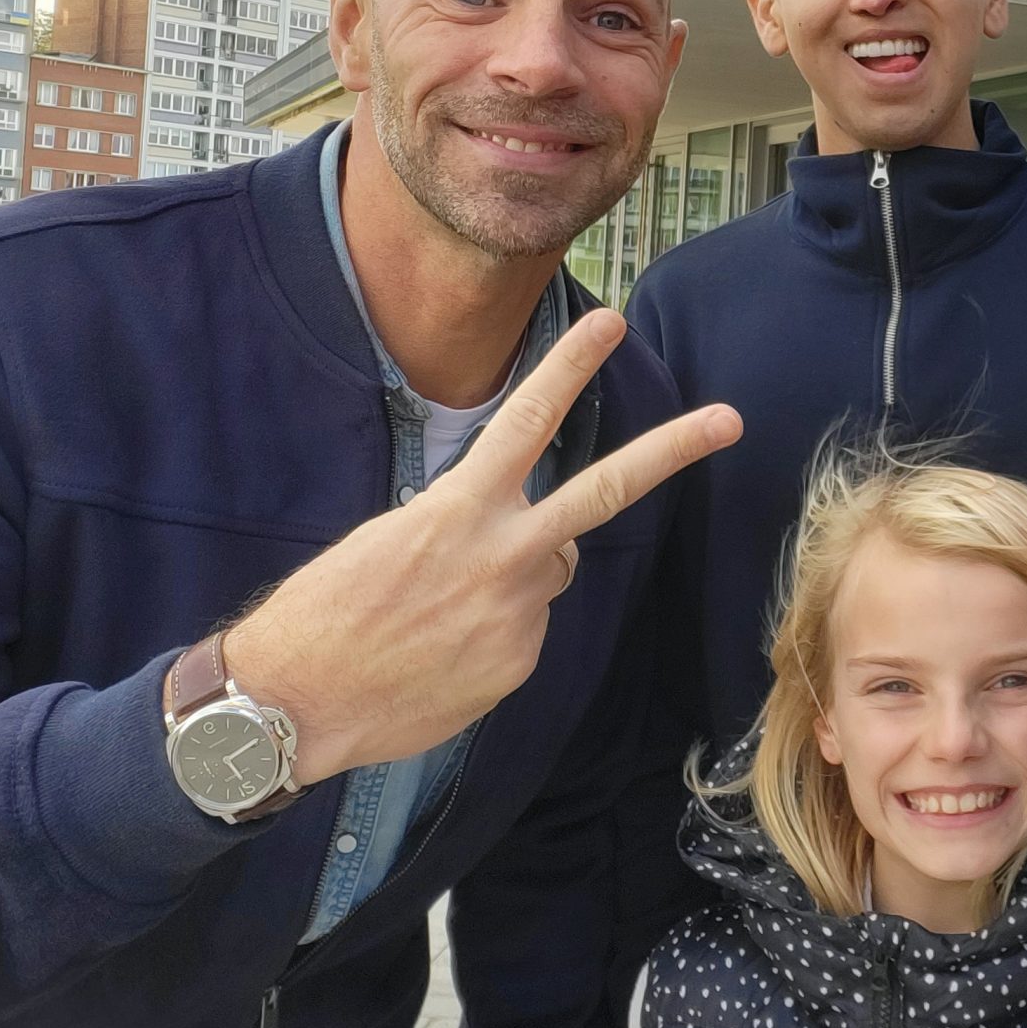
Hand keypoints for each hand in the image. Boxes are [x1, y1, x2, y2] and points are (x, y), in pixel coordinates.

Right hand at [223, 310, 739, 784]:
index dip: (570, 366)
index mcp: (460, 508)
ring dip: (515, 576)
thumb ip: (467, 524)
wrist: (296, 704)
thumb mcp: (391, 540)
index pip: (526, 419)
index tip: (608, 323)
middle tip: (730, 419)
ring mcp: (520, 611)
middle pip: (605, 490)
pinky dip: (495, 633)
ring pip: (550, 570)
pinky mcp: (521, 662)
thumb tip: (517, 538)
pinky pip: (525, 628)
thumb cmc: (329, 613)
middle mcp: (504, 553)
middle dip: (673, 449)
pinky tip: (441, 651)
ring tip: (441, 609)